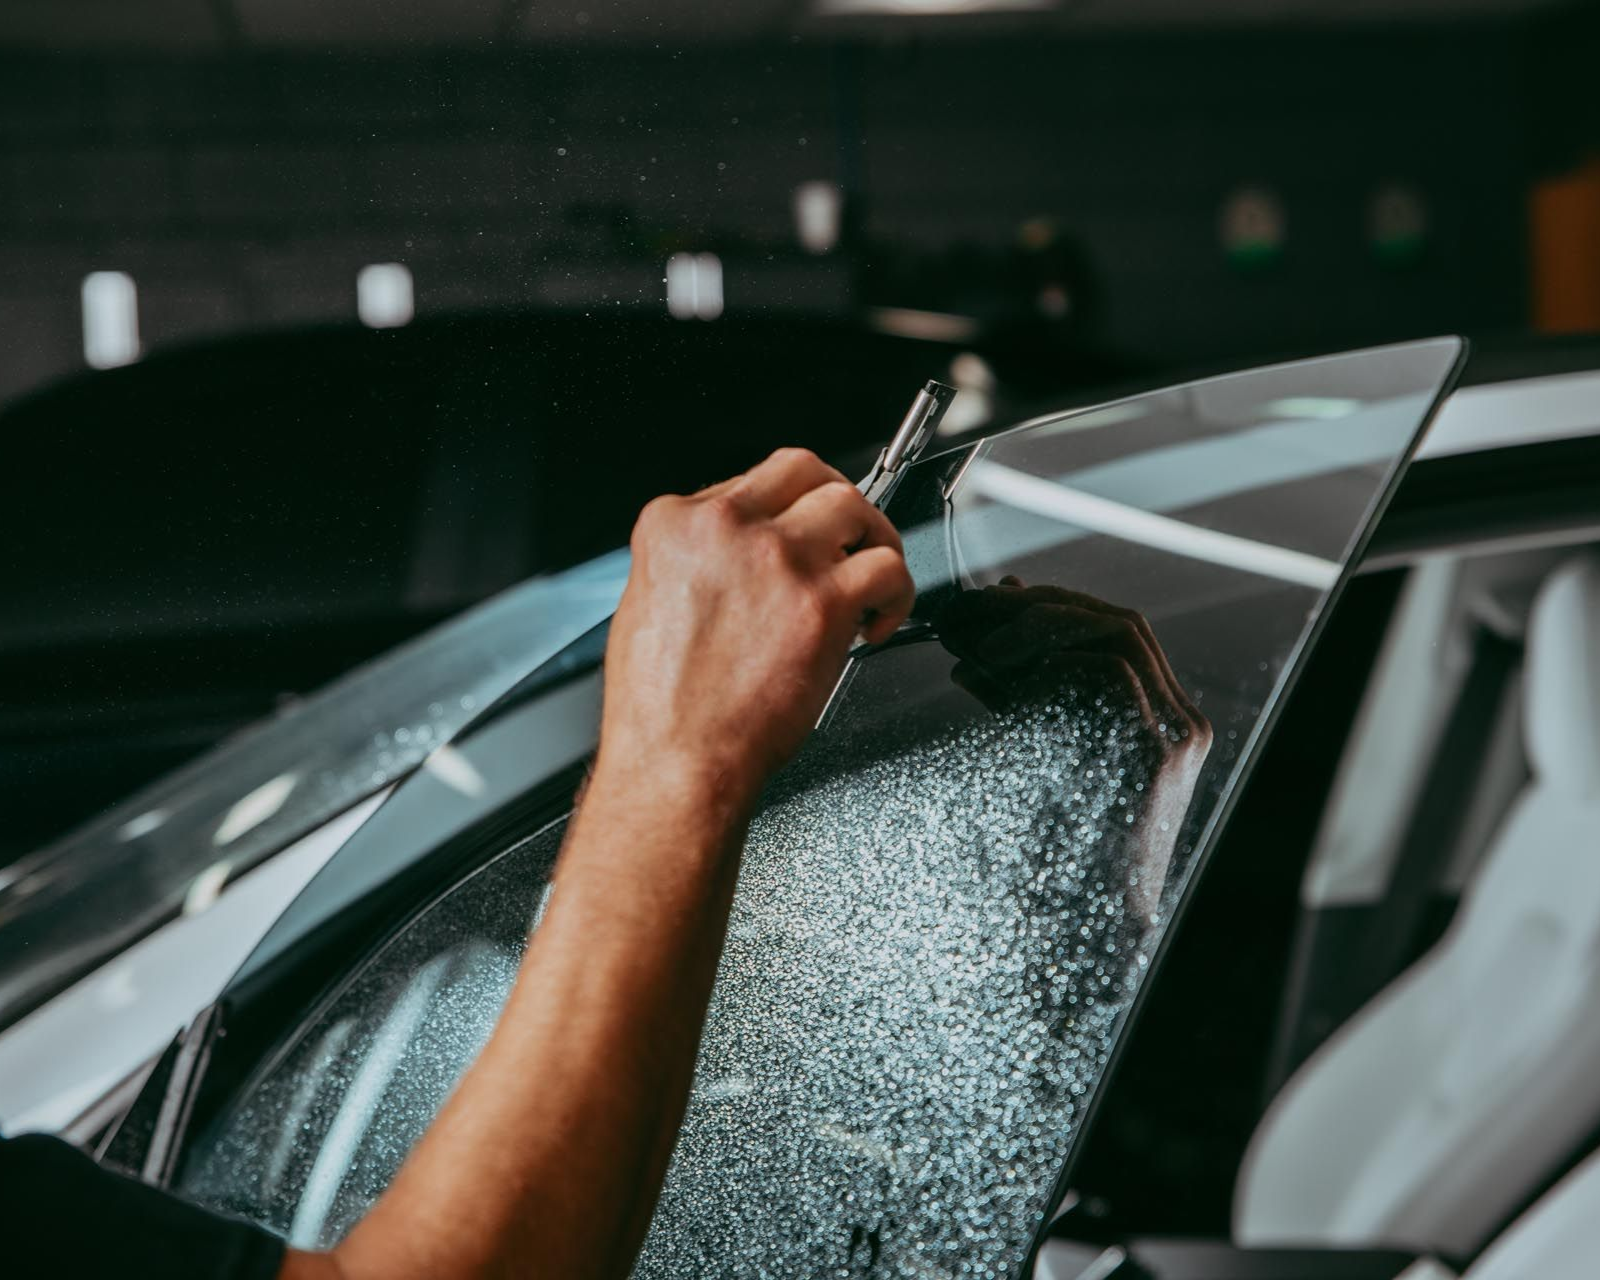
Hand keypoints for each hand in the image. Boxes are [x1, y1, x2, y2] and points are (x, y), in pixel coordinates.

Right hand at [596, 448, 914, 814]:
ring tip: (869, 577)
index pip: (753, 479)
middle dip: (834, 502)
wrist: (676, 761)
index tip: (796, 535)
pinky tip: (878, 619)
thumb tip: (739, 557)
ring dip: (872, 539)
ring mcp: (780, 560)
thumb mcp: (648, 603)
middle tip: (845, 538)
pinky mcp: (824, 602)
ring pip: (853, 507)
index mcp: (675, 524)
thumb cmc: (661, 706)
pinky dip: (897, 592)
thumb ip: (696, 562)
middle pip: (807, 472)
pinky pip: (887, 567)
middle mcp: (727, 529)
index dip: (785, 510)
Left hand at [937, 577, 1211, 910]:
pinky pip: (1114, 678)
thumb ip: (1016, 696)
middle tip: (972, 611)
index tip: (985, 603)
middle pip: (1120, 621)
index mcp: (1160, 719)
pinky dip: (1056, 662)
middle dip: (1038, 605)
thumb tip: (980, 638)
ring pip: (1120, 634)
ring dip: (1037, 626)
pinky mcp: (1156, 761)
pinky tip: (1005, 675)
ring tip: (977, 642)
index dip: (1048, 604)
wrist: (1082, 931)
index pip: (1115, 628)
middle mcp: (1179, 722)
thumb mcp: (1031, 753)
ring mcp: (1175, 740)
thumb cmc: (1052, 854)